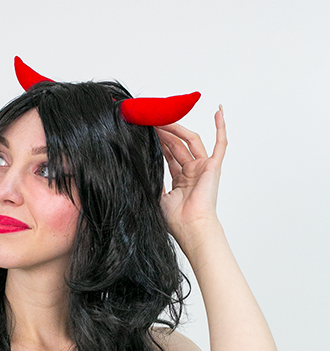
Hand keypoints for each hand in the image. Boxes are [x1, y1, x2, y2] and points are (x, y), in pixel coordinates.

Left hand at [156, 107, 226, 253]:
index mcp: (180, 181)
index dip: (158, 142)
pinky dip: (221, 127)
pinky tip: (218, 111)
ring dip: (177, 128)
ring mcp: (203, 168)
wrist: (190, 227)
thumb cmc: (176, 220)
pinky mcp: (213, 167)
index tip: (146, 131)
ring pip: (191, 140)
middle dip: (164, 133)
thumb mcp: (157, 198)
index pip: (169, 155)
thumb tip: (140, 171)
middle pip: (177, 145)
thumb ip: (153, 182)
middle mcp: (192, 173)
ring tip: (164, 117)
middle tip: (151, 120)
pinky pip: (220, 144)